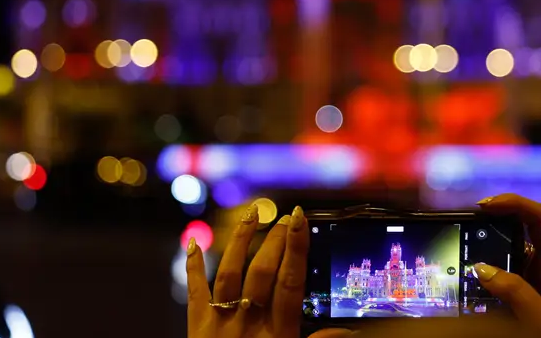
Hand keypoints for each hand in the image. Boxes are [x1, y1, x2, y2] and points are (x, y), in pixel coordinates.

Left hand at [188, 203, 329, 337]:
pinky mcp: (197, 327)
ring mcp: (220, 322)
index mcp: (277, 333)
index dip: (295, 248)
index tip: (300, 220)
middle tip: (285, 216)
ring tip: (252, 214)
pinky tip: (192, 243)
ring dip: (241, 240)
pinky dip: (192, 266)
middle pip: (262, 271)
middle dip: (274, 239)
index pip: (289, 282)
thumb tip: (348, 331)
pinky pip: (194, 291)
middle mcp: (248, 322)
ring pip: (229, 272)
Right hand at [470, 193, 540, 337]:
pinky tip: (472, 278)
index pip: (540, 218)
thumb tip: (482, 269)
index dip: (515, 203)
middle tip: (469, 222)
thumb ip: (514, 293)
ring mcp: (538, 280)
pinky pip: (505, 275)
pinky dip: (489, 272)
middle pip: (523, 228)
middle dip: (497, 221)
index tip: (486, 205)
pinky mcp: (527, 296)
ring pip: (511, 252)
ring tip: (467, 247)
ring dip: (490, 248)